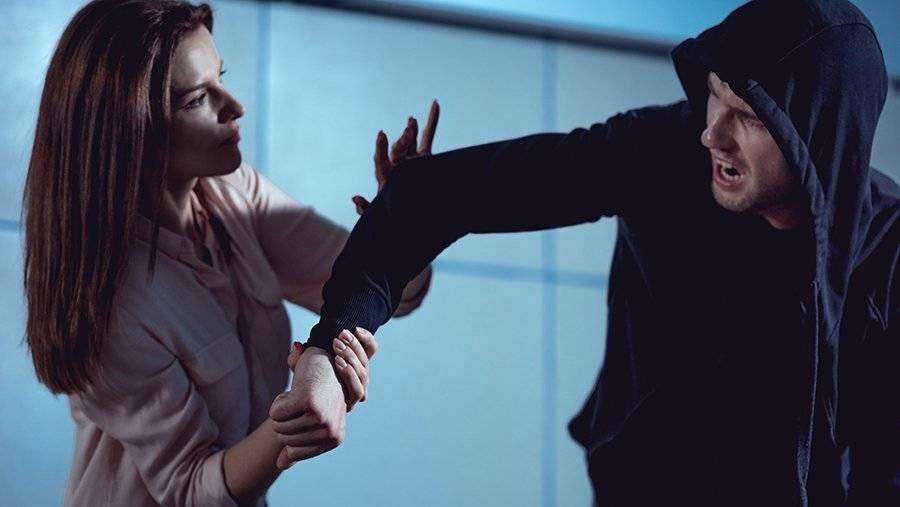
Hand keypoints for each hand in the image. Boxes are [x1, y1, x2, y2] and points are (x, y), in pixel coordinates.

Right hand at [271, 329, 378, 468]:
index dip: (290, 434)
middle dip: (285, 420)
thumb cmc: (319, 394)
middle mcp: (330, 431)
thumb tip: (280, 465)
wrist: (329, 360)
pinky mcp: (307, 401)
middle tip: (302, 403)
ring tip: (301, 396)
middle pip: (284, 438)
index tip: (305, 418)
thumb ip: (297, 446)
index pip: (294, 452)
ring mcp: (320, 417)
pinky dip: (279, 401)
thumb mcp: (311, 423)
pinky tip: (296, 389)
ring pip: (278, 425)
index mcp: (334, 439)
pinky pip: (275, 413)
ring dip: (282, 409)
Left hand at [353, 99, 440, 214]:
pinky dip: (432, 122)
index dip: (380, 147)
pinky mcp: (425, 158)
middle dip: (403, 139)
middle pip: (398, 149)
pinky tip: (435, 104)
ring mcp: (412, 159)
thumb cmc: (393, 216)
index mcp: (385, 176)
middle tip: (408, 130)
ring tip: (411, 120)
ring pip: (411, 140)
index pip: (381, 159)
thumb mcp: (378, 215)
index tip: (382, 134)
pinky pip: (428, 137)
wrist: (412, 218)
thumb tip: (354, 199)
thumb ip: (367, 208)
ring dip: (412, 129)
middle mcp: (398, 165)